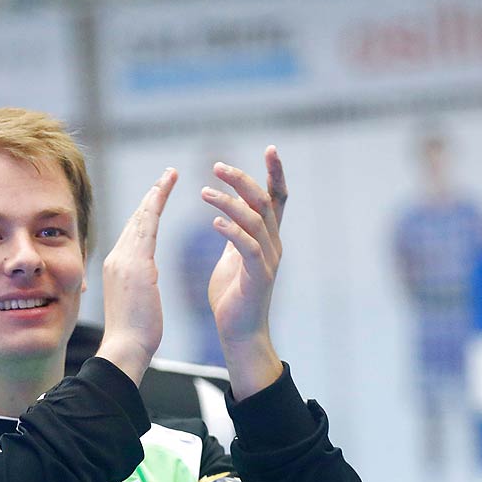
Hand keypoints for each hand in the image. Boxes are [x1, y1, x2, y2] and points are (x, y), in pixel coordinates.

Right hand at [96, 168, 178, 384]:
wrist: (125, 348)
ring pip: (141, 217)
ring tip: (169, 176)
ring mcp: (123, 260)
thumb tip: (145, 282)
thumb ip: (139, 286)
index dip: (145, 212)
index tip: (156, 196)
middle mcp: (116, 258)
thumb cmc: (134, 336)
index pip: (133, 233)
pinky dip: (155, 205)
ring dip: (155, 194)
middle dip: (151, 196)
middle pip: (135, 219)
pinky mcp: (135, 264)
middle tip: (166, 176)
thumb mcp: (135, 304)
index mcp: (117, 268)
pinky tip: (164, 190)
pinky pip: (146, 226)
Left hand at [201, 148, 288, 355]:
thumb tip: (227, 215)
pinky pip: (249, 247)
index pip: (277, 197)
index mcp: (267, 237)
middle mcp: (273, 244)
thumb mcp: (233, 258)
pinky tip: (214, 222)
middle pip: (265, 201)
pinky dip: (232, 231)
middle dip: (242, 180)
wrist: (239, 333)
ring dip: (230, 202)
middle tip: (217, 167)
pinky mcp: (259, 277)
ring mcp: (268, 260)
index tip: (270, 148)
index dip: (275, 173)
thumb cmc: (233, 297)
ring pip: (256, 220)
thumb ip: (235, 235)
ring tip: (204, 192)